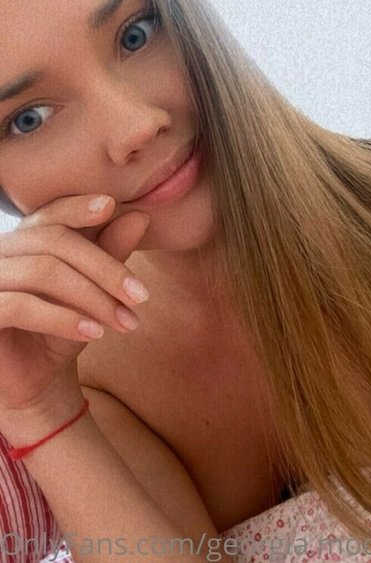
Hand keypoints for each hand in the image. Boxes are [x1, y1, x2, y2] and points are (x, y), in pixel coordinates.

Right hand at [0, 195, 150, 417]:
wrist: (32, 381)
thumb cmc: (61, 329)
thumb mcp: (92, 292)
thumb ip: (110, 253)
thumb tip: (140, 216)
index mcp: (25, 239)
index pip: (51, 213)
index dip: (78, 207)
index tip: (110, 205)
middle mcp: (1, 252)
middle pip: (56, 241)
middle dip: (105, 269)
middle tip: (141, 296)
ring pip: (43, 271)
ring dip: (92, 297)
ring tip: (125, 322)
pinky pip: (21, 306)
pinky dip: (63, 319)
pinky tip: (94, 334)